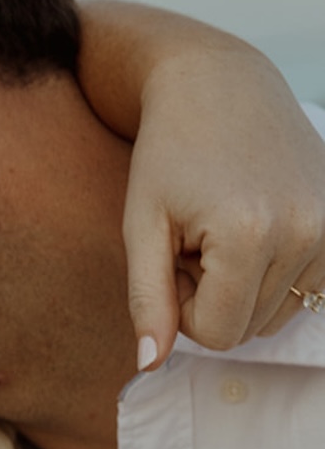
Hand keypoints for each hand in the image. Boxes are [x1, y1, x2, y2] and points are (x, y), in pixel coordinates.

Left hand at [119, 22, 324, 364]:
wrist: (218, 83)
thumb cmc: (167, 153)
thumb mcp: (141, 228)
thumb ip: (146, 302)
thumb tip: (150, 364)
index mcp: (250, 234)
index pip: (218, 335)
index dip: (184, 310)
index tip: (173, 260)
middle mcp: (304, 230)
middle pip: (249, 327)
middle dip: (212, 298)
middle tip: (195, 241)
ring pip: (276, 314)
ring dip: (241, 287)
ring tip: (221, 231)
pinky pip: (306, 290)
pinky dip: (272, 274)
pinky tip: (253, 228)